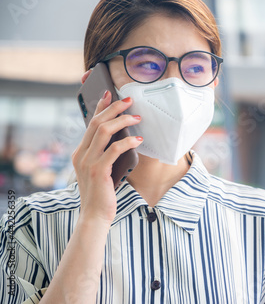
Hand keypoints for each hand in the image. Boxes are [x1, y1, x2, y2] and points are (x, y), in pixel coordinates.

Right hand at [72, 71, 142, 224]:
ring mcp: (88, 162)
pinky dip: (127, 142)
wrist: (94, 216)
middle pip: (96, 123)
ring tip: (137, 118)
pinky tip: (137, 140)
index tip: (110, 95)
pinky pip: (114, 150)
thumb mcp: (100, 169)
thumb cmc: (101, 193)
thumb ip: (105, 154)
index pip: (90, 124)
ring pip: (104, 132)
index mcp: (80, 152)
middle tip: (129, 100)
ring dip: (122, 121)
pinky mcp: (98, 171)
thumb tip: (122, 137)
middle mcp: (81, 154)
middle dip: (113, 108)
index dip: (100, 107)